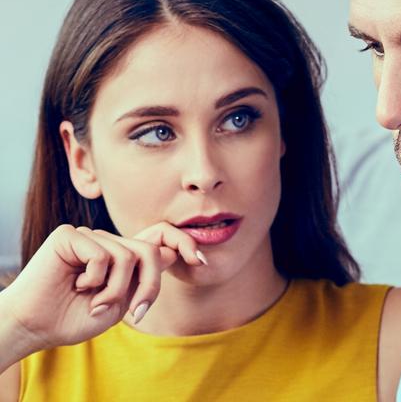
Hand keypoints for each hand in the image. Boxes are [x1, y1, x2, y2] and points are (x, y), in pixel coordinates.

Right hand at [0, 222, 203, 355]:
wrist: (36, 327)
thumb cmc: (75, 318)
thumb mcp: (120, 302)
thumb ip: (142, 279)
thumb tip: (172, 252)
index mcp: (121, 256)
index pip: (157, 238)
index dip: (182, 244)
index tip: (200, 261)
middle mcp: (108, 242)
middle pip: (149, 251)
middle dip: (150, 286)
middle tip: (137, 313)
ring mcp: (90, 236)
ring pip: (127, 257)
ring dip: (116, 291)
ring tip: (96, 304)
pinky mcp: (70, 236)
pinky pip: (102, 255)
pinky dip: (95, 279)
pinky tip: (76, 286)